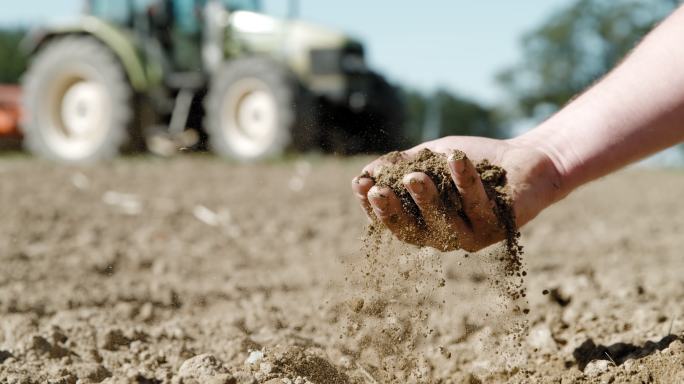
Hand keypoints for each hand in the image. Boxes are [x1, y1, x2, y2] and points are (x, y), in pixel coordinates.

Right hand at [351, 136, 563, 251]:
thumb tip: (364, 174)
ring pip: (444, 223)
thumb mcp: (429, 159)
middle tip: (379, 190)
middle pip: (413, 230)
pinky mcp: (499, 227)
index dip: (373, 206)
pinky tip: (455, 158)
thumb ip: (400, 167)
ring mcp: (472, 235)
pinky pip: (478, 204)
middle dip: (393, 211)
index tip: (360, 183)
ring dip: (427, 199)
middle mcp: (444, 236)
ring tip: (415, 176)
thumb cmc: (471, 162)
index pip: (391, 221)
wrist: (525, 160)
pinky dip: (466, 181)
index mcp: (424, 223)